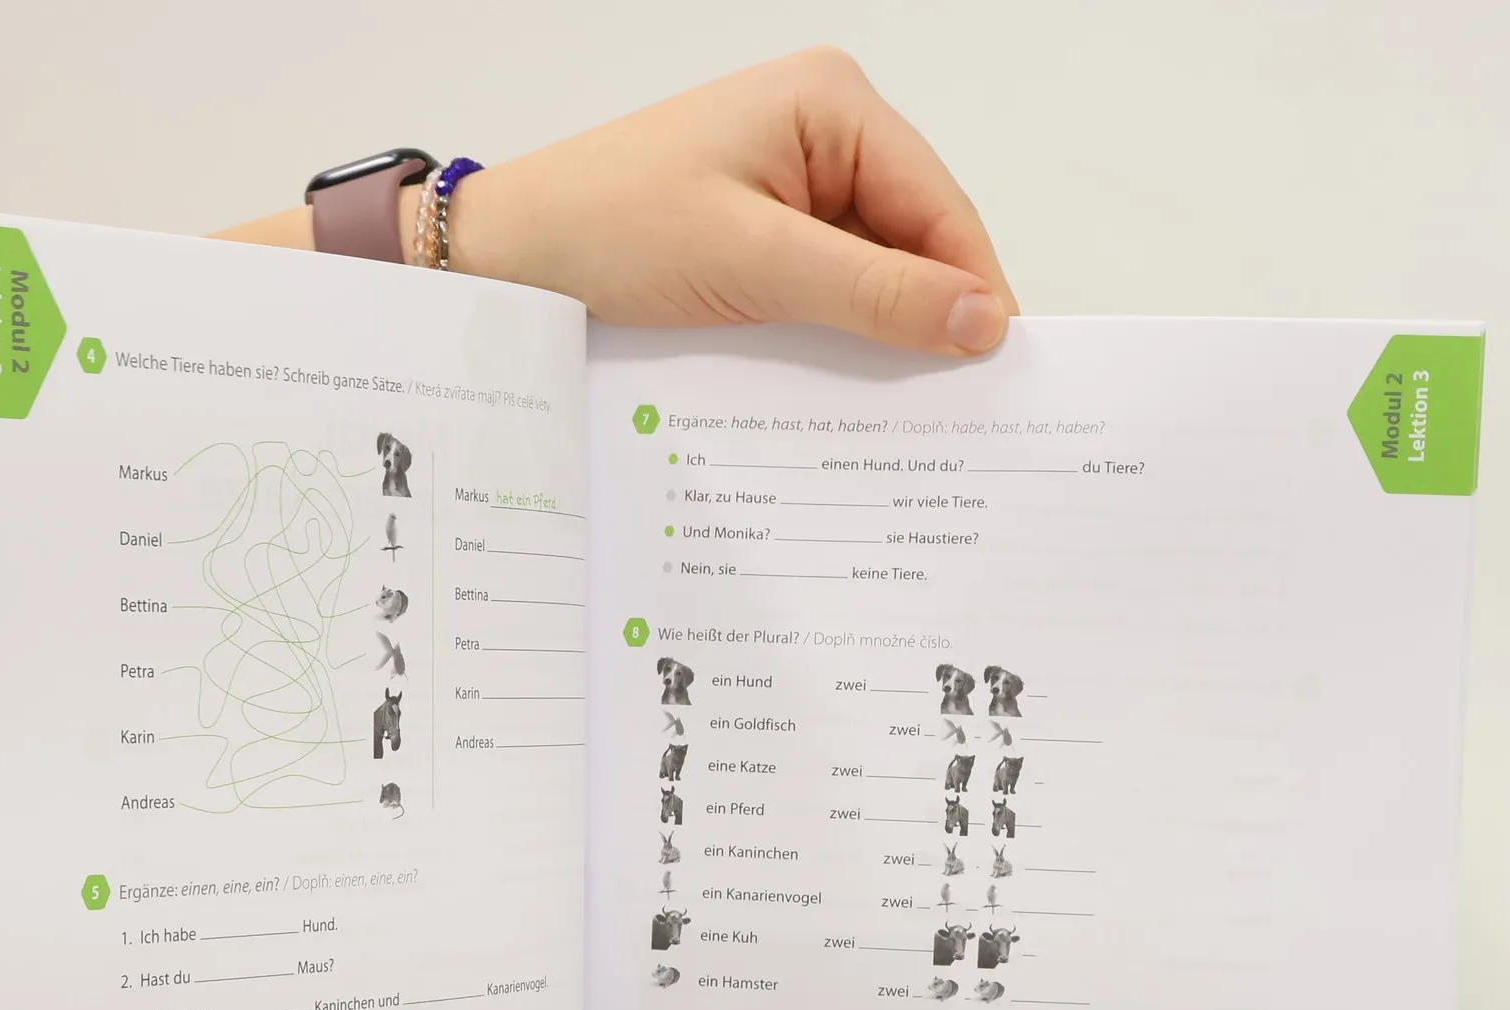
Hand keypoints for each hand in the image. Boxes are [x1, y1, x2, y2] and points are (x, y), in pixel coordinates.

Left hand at [451, 47, 1016, 357]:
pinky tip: (841, 383)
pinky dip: (838, 334)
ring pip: (874, 270)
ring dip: (880, 333)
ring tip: (898, 405)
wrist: (512, 256)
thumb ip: (873, 293)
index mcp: (834, 104)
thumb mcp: (755, 263)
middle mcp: (824, 131)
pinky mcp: (765, 231)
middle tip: (953, 405)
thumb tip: (982, 320)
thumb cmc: (613, 229)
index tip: (997, 369)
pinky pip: (829, 287)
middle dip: (928, 314)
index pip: (940, 204)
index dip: (974, 287)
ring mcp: (793, 182)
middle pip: (915, 238)